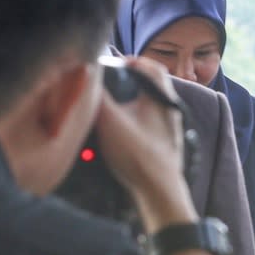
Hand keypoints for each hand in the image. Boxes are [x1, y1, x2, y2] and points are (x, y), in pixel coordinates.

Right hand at [92, 55, 192, 229]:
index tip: (115, 65)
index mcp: (161, 99)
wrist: (158, 193)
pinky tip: (119, 130)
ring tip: (110, 107)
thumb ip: (97, 96)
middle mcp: (170, 112)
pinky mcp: (165, 145)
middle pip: (150, 86)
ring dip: (130, 103)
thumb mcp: (109, 121)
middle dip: (129, 82)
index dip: (133, 61)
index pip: (152, 67)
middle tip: (109, 84)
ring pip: (148, 106)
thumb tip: (85, 75)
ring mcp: (169, 130)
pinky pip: (148, 123)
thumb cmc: (138, 155)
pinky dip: (133, 120)